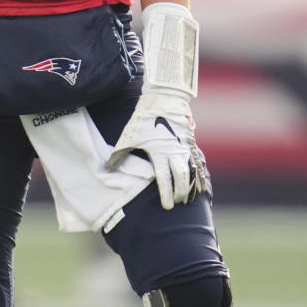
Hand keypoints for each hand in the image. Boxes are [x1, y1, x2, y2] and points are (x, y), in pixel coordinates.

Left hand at [105, 91, 207, 208]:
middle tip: (178, 203)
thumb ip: (120, 154)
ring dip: (191, 186)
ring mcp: (184, 148)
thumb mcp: (129, 137)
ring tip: (189, 198)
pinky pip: (197, 163)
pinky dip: (199, 175)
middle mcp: (175, 153)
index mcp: (159, 154)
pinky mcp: (190, 143)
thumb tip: (107, 168)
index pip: (164, 179)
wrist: (163, 100)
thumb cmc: (144, 119)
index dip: (166, 194)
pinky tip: (200, 184)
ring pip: (191, 172)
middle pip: (181, 179)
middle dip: (180, 193)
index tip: (168, 206)